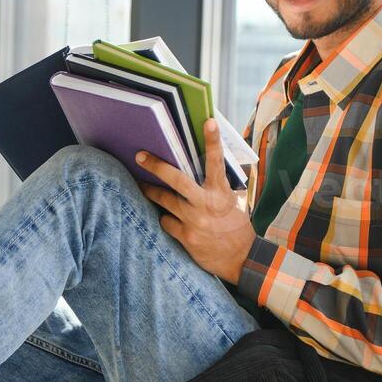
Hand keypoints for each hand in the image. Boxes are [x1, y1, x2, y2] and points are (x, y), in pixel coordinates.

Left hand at [136, 119, 256, 282]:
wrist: (242, 260)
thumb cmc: (237, 227)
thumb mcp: (233, 202)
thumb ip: (217, 187)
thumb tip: (204, 169)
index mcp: (221, 192)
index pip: (216, 162)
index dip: (212, 141)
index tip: (208, 121)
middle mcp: (206, 204)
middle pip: (177, 181)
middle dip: (156, 166)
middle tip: (140, 156)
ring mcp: (194, 221)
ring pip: (164, 200)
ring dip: (150, 191)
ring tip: (141, 184)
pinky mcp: (186, 237)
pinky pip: (166, 222)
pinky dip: (165, 218)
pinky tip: (168, 217)